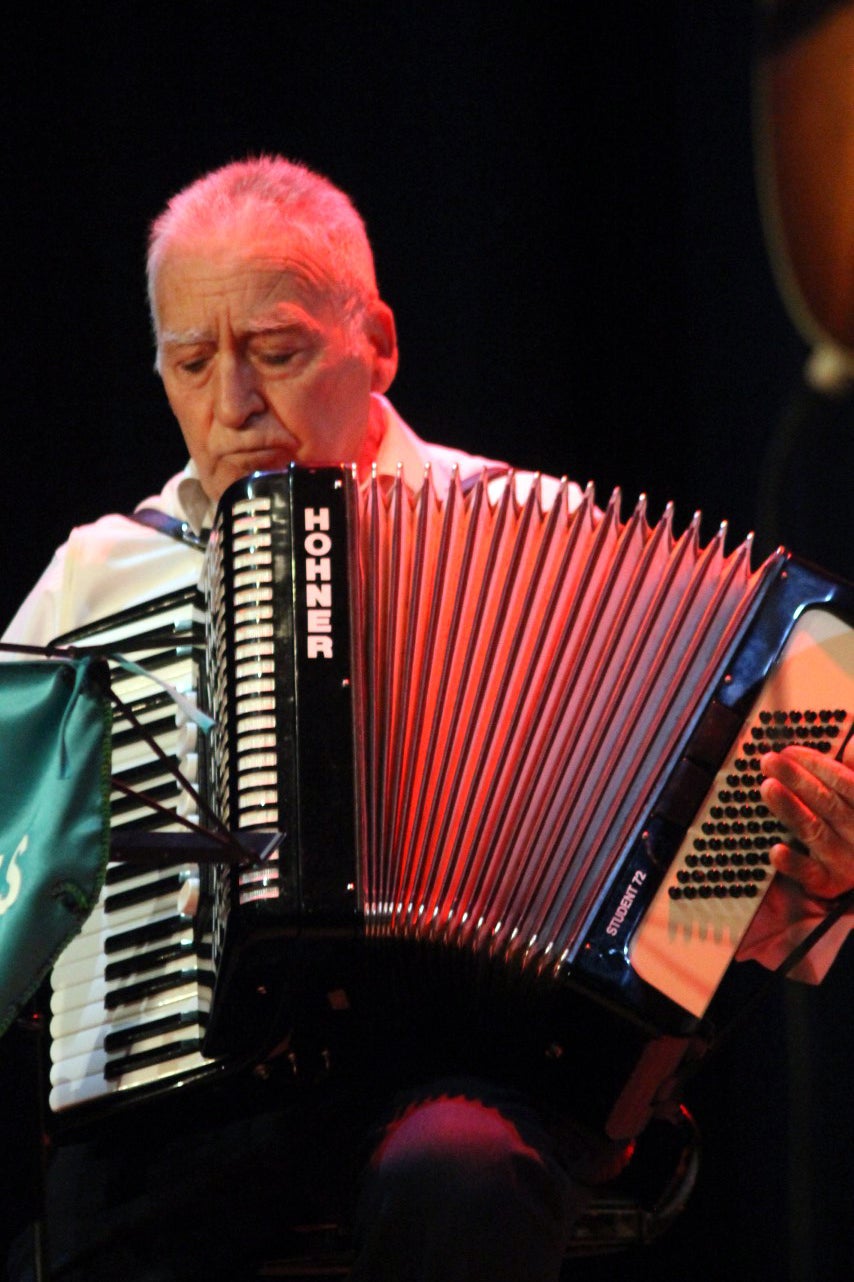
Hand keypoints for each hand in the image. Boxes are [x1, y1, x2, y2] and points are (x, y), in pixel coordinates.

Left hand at [760, 736, 853, 900]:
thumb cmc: (849, 827)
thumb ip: (853, 772)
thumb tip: (852, 745)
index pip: (846, 783)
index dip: (819, 764)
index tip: (790, 751)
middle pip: (827, 802)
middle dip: (796, 778)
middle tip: (769, 761)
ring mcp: (845, 859)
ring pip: (814, 831)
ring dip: (790, 808)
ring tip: (767, 787)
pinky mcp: (828, 883)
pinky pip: (809, 873)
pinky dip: (793, 862)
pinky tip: (776, 851)